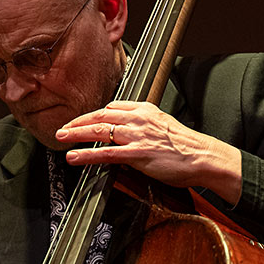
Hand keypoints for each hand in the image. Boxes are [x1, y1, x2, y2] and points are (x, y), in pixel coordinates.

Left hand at [55, 100, 241, 204]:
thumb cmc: (185, 146)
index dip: (92, 114)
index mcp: (145, 109)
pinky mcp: (138, 154)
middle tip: (62, 129)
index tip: (81, 120)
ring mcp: (137, 136)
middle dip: (78, 122)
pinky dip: (86, 153)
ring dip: (76, 134)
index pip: (111, 107)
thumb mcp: (163, 126)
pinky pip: (106, 153)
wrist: (203, 157)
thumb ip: (143, 125)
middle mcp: (139, 119)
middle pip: (100, 115)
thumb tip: (126, 131)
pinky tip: (74, 156)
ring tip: (61, 138)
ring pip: (99, 130)